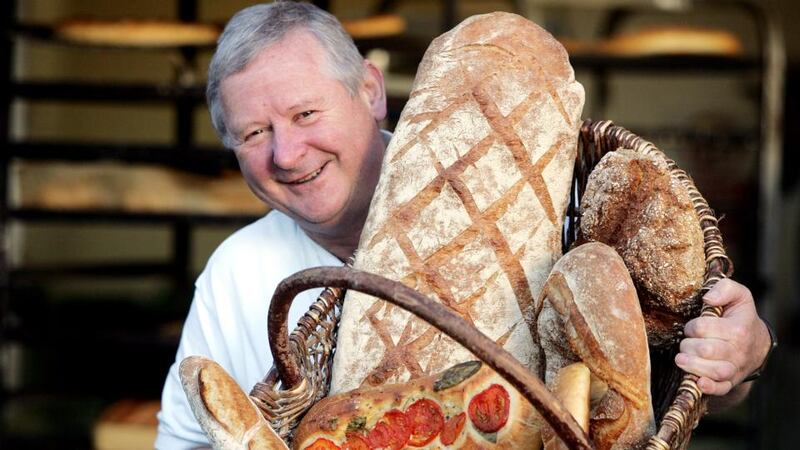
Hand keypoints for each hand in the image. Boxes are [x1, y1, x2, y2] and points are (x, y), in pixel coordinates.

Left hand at [675, 278, 769, 395]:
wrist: (756, 344)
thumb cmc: (739, 317)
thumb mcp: (739, 296)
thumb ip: (725, 288)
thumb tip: (708, 298)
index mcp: (737, 328)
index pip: (704, 328)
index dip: (692, 327)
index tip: (692, 328)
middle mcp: (737, 350)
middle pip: (705, 350)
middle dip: (687, 346)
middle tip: (685, 344)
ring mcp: (735, 368)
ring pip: (714, 371)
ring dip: (692, 366)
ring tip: (682, 359)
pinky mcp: (730, 381)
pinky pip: (721, 389)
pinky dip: (708, 387)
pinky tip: (697, 381)